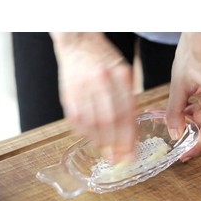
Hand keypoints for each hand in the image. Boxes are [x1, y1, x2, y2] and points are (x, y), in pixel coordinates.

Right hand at [51, 32, 135, 162]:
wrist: (77, 41)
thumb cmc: (103, 58)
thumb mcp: (123, 70)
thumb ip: (128, 96)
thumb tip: (132, 128)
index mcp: (120, 74)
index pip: (127, 112)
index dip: (129, 136)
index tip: (132, 153)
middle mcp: (101, 81)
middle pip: (110, 120)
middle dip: (116, 144)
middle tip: (120, 159)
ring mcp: (82, 87)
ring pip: (92, 123)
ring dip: (101, 142)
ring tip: (108, 153)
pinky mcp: (67, 94)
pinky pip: (76, 120)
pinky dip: (85, 133)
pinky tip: (92, 139)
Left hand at [166, 33, 200, 158]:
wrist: (200, 39)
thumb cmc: (190, 57)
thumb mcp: (178, 86)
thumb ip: (175, 112)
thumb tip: (175, 134)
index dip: (196, 145)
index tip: (185, 156)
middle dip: (188, 128)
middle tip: (170, 131)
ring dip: (189, 118)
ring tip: (172, 112)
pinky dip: (193, 111)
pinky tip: (183, 106)